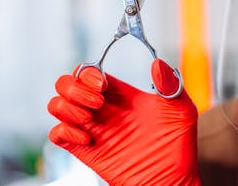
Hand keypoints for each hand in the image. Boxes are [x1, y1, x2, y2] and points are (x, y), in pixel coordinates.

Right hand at [47, 59, 200, 185]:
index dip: (89, 73)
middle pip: (66, 83)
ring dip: (66, 107)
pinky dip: (64, 131)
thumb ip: (171, 84)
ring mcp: (92, 129)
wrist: (171, 178)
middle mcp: (102, 108)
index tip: (102, 83)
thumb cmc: (178, 144)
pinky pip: (56, 134)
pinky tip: (86, 138)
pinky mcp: (85, 150)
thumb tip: (158, 62)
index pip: (90, 71)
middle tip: (97, 103)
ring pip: (56, 105)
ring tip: (89, 118)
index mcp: (120, 94)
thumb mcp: (181, 109)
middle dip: (74, 88)